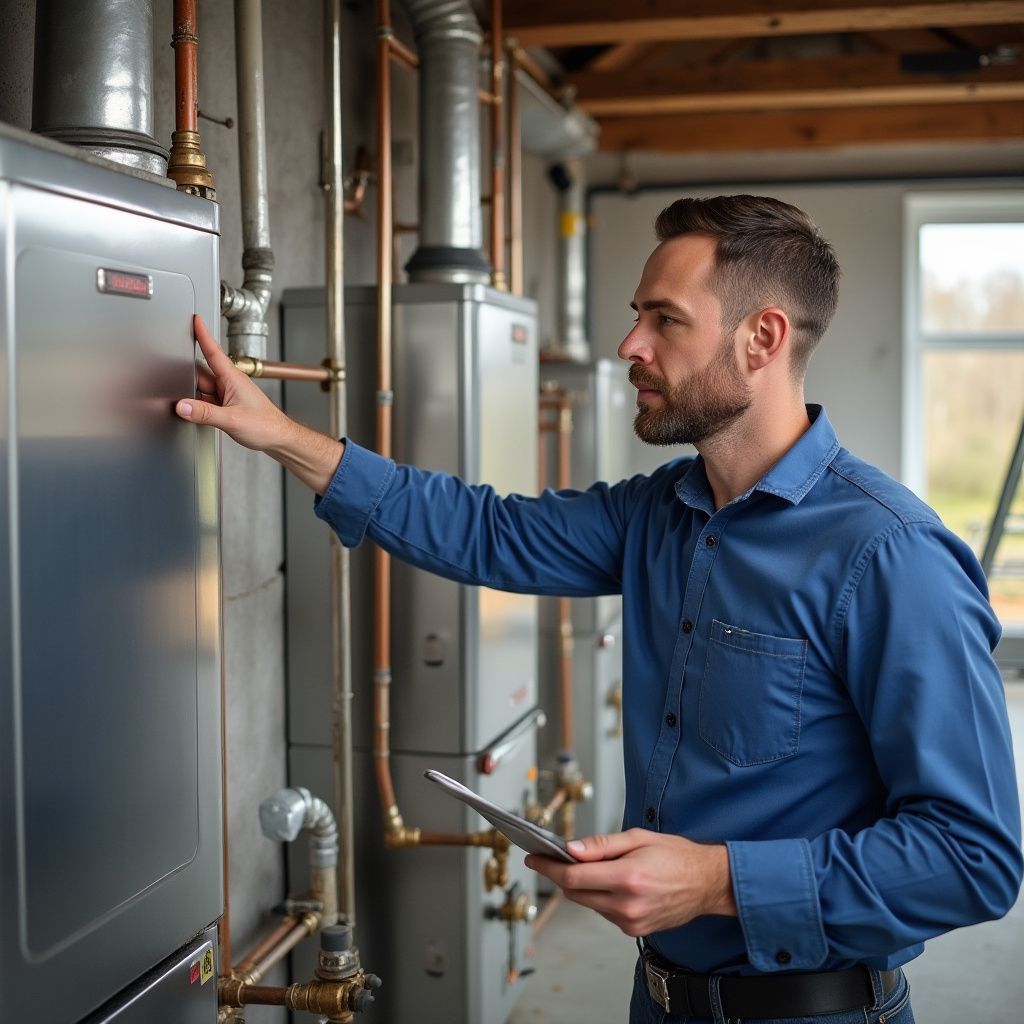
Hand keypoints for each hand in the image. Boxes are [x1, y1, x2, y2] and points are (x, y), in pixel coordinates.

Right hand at [176, 315, 343, 493]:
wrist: (279, 439)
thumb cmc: (266, 426)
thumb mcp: (231, 419)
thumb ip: (205, 413)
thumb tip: (182, 406)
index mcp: (233, 378)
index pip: (213, 351)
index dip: (203, 334)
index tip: (195, 318)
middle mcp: (230, 383)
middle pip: (201, 373)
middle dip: (187, 376)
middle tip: (175, 382)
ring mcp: (228, 394)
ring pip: (202, 389)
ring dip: (193, 395)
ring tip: (189, 406)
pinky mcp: (227, 405)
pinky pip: (206, 401)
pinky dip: (199, 406)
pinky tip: (198, 414)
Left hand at [525, 829, 736, 937]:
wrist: (708, 883)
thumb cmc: (676, 855)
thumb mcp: (638, 838)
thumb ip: (601, 845)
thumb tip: (571, 849)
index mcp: (627, 877)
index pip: (574, 876)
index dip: (549, 867)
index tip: (533, 858)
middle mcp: (627, 904)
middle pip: (575, 893)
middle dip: (560, 875)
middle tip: (550, 858)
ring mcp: (631, 922)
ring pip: (588, 904)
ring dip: (581, 886)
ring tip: (587, 867)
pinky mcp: (635, 931)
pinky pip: (604, 913)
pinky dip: (599, 897)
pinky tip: (609, 883)